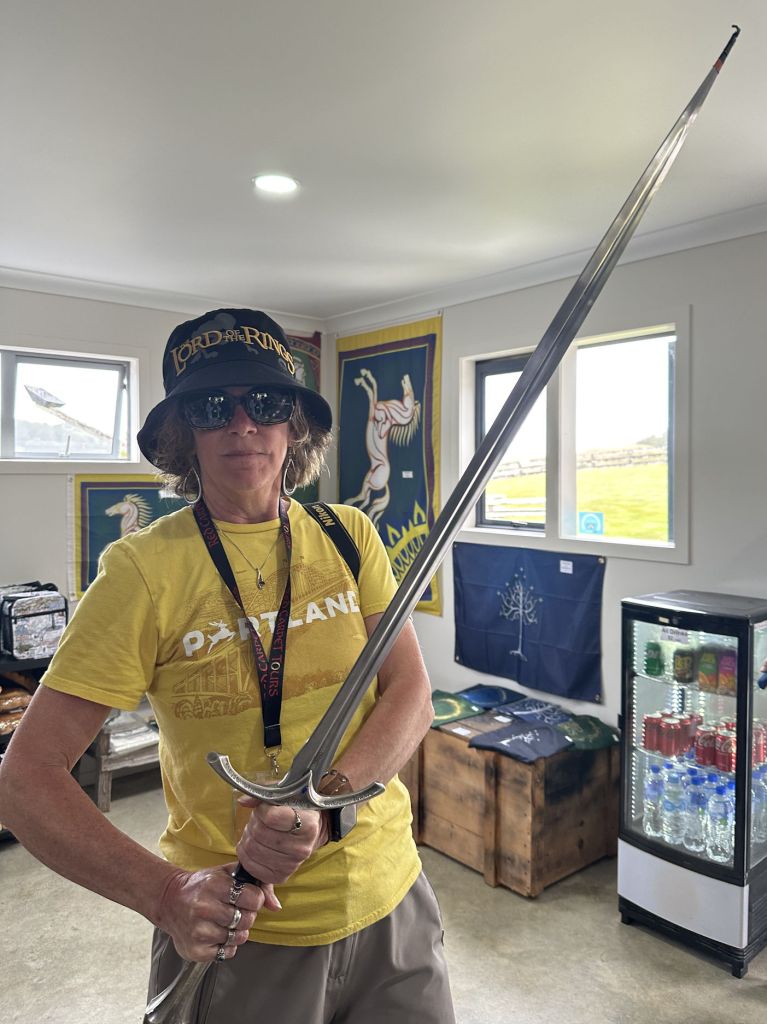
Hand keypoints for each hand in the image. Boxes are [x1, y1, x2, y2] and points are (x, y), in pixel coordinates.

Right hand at [156, 863, 279, 962]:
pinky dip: (226, 945)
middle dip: (247, 916)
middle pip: (247, 920)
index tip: (247, 897)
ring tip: (225, 921)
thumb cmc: (202, 885)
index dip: (255, 899)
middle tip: (236, 910)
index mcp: (214, 885)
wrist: (170, 900)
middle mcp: (204, 908)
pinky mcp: (195, 950)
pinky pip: (226, 953)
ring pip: (238, 938)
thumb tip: (276, 906)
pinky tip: (216, 933)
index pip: (253, 898)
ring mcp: (199, 931)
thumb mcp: (226, 873)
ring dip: (237, 931)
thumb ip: (255, 883)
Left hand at [236, 799, 326, 884]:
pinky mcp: (281, 876)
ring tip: (254, 833)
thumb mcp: (286, 796)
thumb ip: (264, 795)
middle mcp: (302, 848)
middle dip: (253, 824)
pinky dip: (246, 856)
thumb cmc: (297, 811)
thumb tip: (242, 801)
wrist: (310, 833)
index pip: (271, 817)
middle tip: (257, 820)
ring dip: (247, 838)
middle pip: (260, 834)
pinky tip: (251, 847)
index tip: (264, 808)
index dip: (261, 810)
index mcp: (308, 824)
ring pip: (254, 850)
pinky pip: (253, 868)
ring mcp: (292, 864)